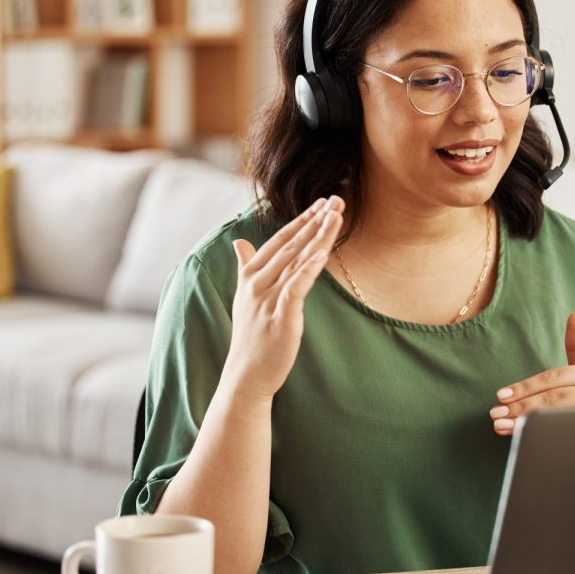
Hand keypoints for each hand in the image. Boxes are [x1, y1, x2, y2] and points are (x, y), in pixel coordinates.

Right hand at [221, 196, 343, 400]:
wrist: (246, 374)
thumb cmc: (250, 335)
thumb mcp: (244, 296)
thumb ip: (244, 266)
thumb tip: (238, 241)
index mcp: (250, 274)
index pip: (280, 240)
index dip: (301, 220)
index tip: (321, 203)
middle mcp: (257, 282)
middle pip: (292, 245)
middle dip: (315, 221)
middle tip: (337, 199)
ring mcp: (268, 299)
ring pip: (297, 260)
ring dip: (318, 236)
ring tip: (336, 216)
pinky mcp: (281, 316)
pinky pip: (296, 287)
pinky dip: (308, 268)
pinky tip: (322, 253)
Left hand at [489, 309, 574, 435]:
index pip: (552, 378)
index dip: (525, 387)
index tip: (500, 394)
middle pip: (553, 398)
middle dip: (520, 406)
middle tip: (494, 413)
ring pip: (558, 416)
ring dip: (525, 423)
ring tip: (500, 426)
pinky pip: (568, 433)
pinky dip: (545, 437)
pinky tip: (524, 440)